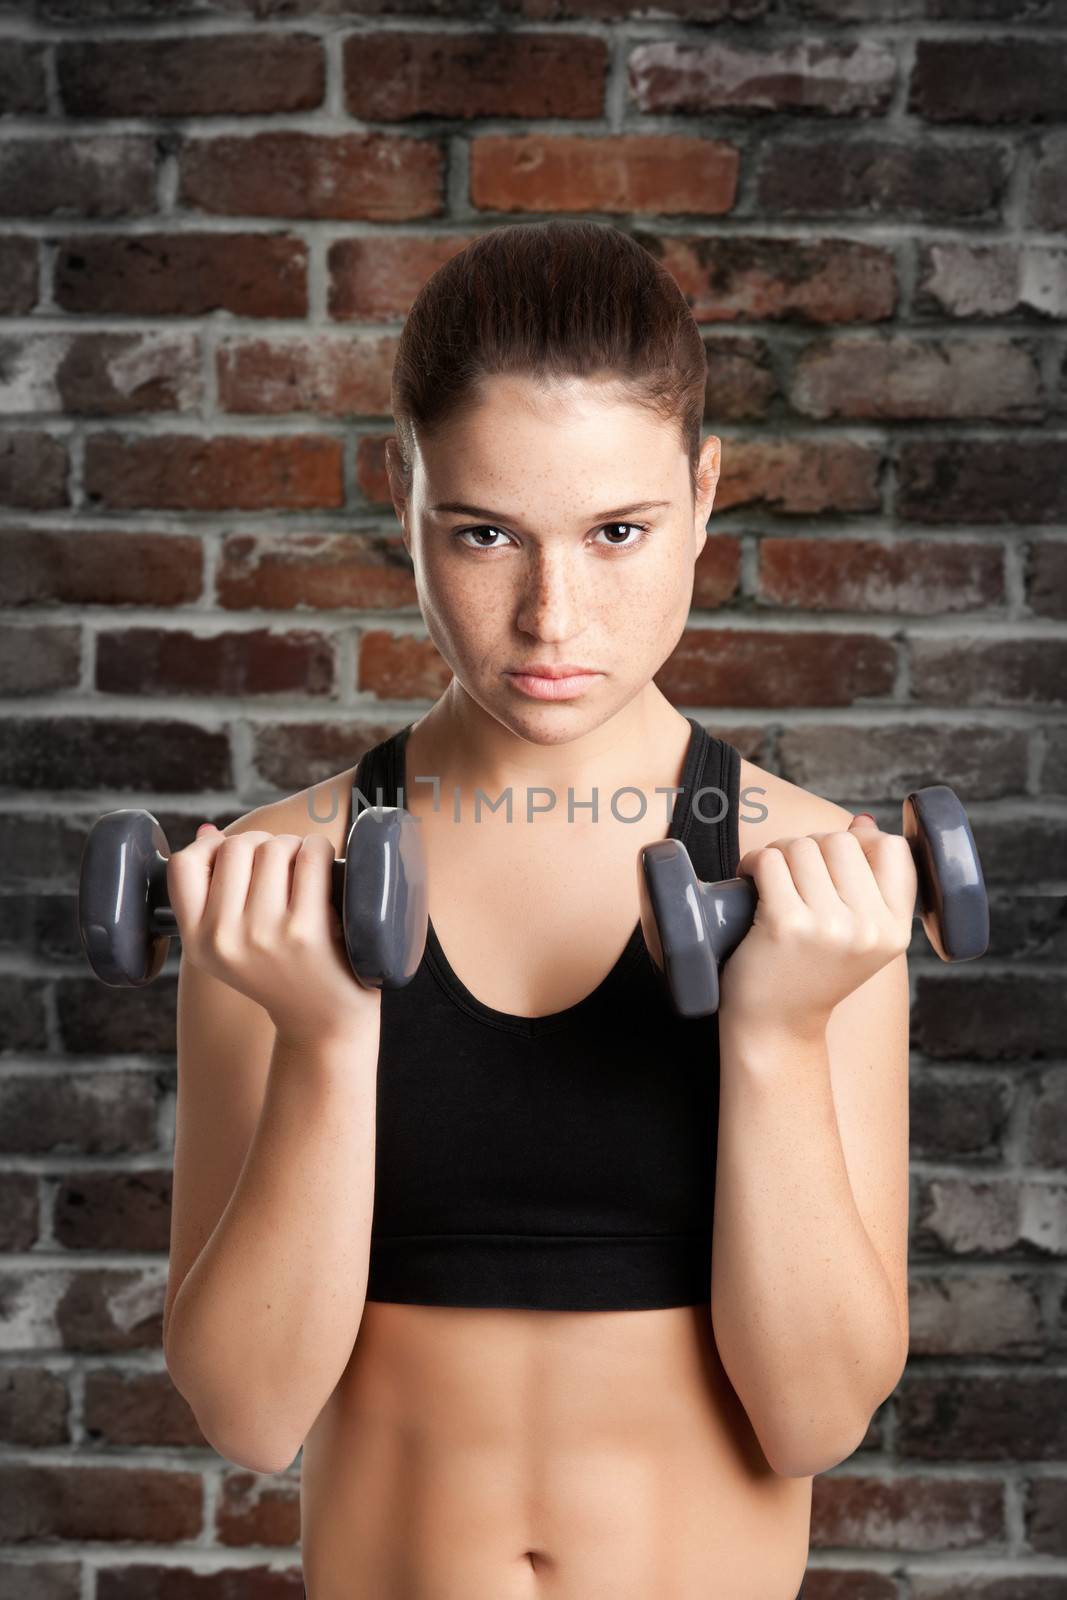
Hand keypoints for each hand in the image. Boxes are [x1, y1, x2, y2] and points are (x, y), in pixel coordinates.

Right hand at [167, 824, 381, 1046]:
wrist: (323, 1024)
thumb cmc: (280, 972)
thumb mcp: (230, 945)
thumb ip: (212, 892)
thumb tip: (207, 831)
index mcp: (196, 941)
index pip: (183, 865)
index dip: (212, 849)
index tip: (238, 860)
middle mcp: (223, 938)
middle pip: (236, 846)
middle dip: (263, 845)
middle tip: (283, 869)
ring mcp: (264, 934)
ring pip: (275, 846)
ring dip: (295, 848)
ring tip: (305, 875)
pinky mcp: (307, 931)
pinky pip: (312, 856)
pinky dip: (322, 853)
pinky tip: (327, 874)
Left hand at [717, 814, 916, 1037]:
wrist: (775, 1028)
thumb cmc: (811, 973)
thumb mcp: (858, 936)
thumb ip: (868, 882)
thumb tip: (864, 823)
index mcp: (895, 929)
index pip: (893, 849)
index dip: (859, 843)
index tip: (831, 865)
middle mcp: (869, 928)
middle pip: (840, 841)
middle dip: (809, 848)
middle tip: (791, 876)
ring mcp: (830, 927)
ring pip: (802, 846)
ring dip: (777, 854)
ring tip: (770, 881)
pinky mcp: (787, 925)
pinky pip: (770, 861)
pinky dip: (754, 863)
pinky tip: (750, 882)